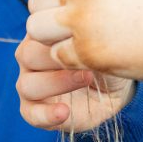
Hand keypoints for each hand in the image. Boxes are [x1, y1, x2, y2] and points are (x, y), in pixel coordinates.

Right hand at [16, 37, 133, 131]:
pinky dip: (46, 114)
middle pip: (26, 55)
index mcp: (39, 34)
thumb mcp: (100, 42)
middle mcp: (29, 56)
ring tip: (86, 79)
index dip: (49, 28)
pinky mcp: (33, 109)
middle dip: (56, 57)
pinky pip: (30, 113)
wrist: (115, 84)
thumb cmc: (104, 56)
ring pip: (27, 84)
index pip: (32, 27)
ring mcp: (28, 83)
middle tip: (86, 60)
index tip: (75, 30)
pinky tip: (65, 111)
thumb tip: (78, 32)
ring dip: (57, 82)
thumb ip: (84, 36)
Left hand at [27, 0, 142, 80]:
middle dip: (51, 18)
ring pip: (38, 29)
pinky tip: (93, 58)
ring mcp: (82, 17)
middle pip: (37, 2)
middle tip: (74, 31)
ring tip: (79, 45)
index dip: (63, 0)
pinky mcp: (86, 50)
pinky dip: (71, 60)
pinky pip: (57, 56)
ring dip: (54, 39)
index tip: (82, 12)